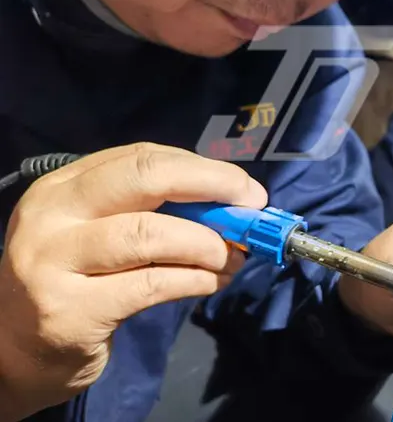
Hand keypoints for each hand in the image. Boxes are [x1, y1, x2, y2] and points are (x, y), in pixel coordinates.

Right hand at [0, 143, 266, 420]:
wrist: (14, 353)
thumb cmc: (76, 281)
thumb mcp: (102, 232)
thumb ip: (154, 211)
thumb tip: (232, 204)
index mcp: (62, 186)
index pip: (141, 158)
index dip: (202, 169)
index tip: (243, 188)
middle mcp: (51, 216)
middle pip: (144, 179)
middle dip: (211, 186)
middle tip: (250, 208)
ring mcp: (52, 262)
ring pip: (150, 233)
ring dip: (207, 244)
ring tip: (231, 257)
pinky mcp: (68, 310)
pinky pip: (151, 284)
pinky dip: (194, 279)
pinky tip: (211, 282)